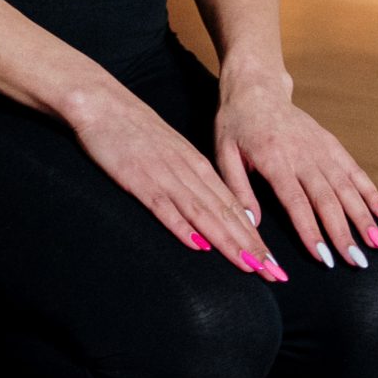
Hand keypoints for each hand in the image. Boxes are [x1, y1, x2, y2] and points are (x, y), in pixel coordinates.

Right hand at [67, 87, 287, 279]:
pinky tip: (197, 246)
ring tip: (251, 268)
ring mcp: (163, 175)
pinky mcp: (138, 178)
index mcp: (196, 165)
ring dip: (229, 243)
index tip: (275, 264)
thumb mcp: (171, 151)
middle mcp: (187, 171)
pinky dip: (182, 226)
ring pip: (203, 214)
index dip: (256, 238)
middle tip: (276, 275)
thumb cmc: (133, 128)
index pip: (234, 208)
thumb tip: (209, 210)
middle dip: (253, 248)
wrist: (102, 103)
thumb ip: (189, 179)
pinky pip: (163, 206)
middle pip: (226, 215)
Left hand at [212, 80, 377, 271]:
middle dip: (344, 233)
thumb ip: (238, 189)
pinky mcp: (332, 145)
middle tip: (357, 262)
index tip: (323, 257)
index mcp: (274, 159)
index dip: (311, 230)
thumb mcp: (223, 153)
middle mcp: (303, 155)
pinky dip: (372, 194)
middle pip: (328, 199)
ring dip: (363, 217)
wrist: (256, 88)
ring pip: (347, 187)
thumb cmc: (235, 124)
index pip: (296, 202)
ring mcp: (321, 149)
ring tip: (376, 245)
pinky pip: (356, 171)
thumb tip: (252, 224)